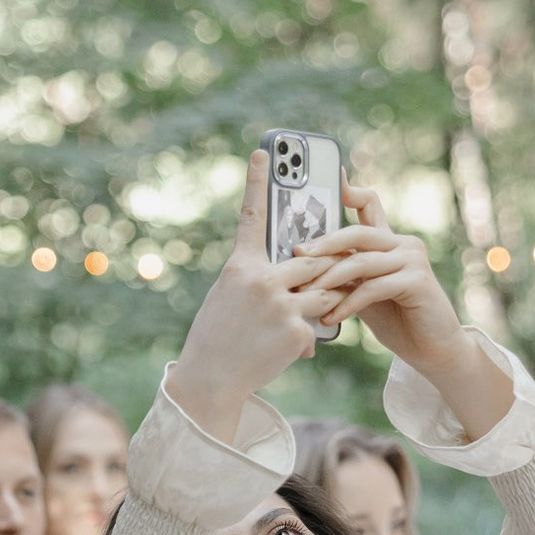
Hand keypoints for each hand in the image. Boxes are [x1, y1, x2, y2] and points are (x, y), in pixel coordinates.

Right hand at [166, 152, 334, 440]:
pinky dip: (310, 338)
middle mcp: (258, 279)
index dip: (259, 182)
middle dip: (322, 272)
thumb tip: (297, 274)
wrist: (210, 382)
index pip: (252, 216)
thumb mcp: (229, 299)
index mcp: (239, 267)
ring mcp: (278, 303)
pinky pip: (319, 323)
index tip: (265, 152)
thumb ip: (260, 279)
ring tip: (304, 318)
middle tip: (323, 278)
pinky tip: (290, 353)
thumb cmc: (218, 338)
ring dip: (325, 302)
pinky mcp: (294, 328)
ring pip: (325, 289)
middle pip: (311, 259)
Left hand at [288, 183, 468, 366]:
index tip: (329, 177)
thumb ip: (342, 274)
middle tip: (296, 255)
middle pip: (357, 232)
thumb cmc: (394, 318)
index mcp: (387, 241)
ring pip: (360, 262)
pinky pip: (372, 288)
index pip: (368, 205)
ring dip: (328, 280)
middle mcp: (402, 244)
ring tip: (305, 297)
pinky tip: (328, 316)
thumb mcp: (361, 290)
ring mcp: (412, 260)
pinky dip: (346, 304)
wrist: (431, 347)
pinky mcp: (417, 281)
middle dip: (323, 244)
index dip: (349, 189)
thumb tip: (300, 265)